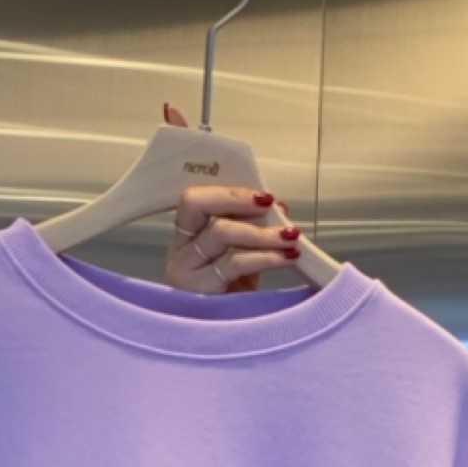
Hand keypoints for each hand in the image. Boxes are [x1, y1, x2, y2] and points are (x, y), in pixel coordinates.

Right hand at [161, 104, 302, 291]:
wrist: (231, 348)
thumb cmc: (237, 296)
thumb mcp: (245, 252)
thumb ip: (253, 219)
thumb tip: (274, 200)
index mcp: (185, 233)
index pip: (182, 182)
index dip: (184, 151)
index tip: (180, 118)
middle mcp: (179, 250)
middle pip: (195, 203)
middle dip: (235, 195)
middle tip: (266, 200)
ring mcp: (186, 273)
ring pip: (222, 233)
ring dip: (262, 232)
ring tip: (289, 238)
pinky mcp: (202, 296)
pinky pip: (236, 264)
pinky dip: (267, 256)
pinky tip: (286, 256)